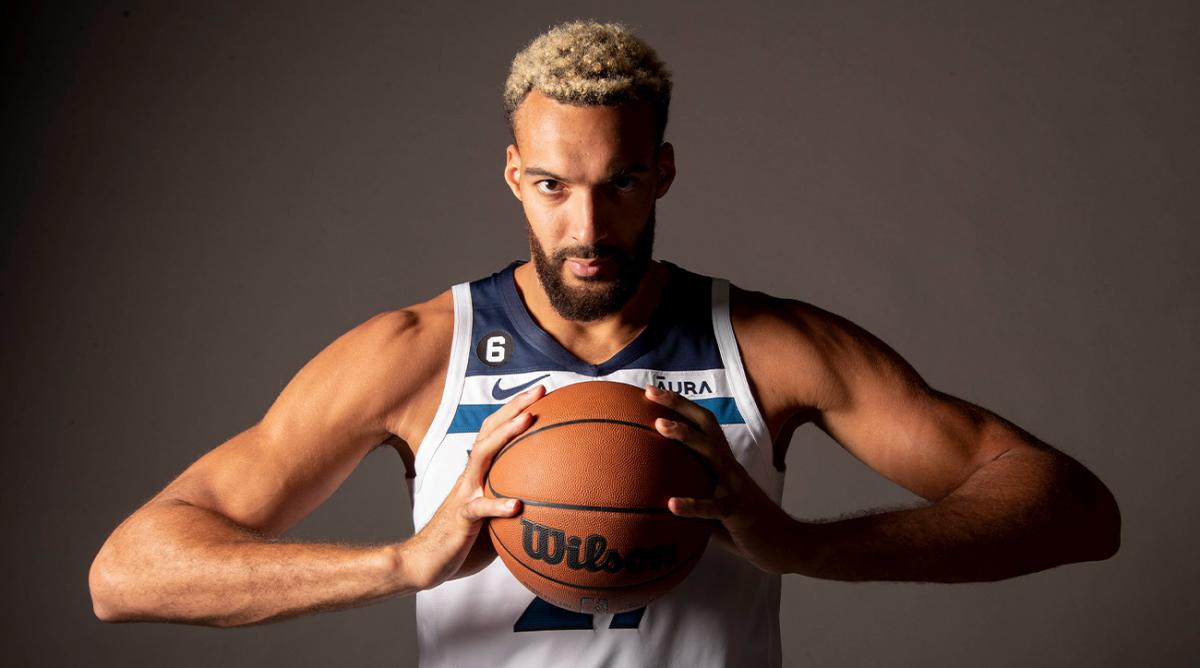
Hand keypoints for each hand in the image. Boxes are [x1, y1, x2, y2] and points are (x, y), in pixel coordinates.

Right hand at [402, 384, 545, 589]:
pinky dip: (497, 506)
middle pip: (490, 432)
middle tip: (540, 390)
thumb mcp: (496, 520)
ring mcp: (465, 495)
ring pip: (482, 457)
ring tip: (527, 422)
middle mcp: (471, 477)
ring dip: (505, 436)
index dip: (515, 410)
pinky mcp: (461, 519)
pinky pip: (479, 509)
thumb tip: (556, 503)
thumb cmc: (463, 541)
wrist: (425, 563)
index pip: (496, 433)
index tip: (542, 393)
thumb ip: (517, 506)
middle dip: (513, 408)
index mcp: (480, 474)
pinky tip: (515, 506)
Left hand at [645, 385, 797, 573]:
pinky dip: (693, 504)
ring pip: (711, 455)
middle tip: (650, 393)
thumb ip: (692, 490)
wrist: (783, 542)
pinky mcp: (737, 511)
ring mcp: (734, 486)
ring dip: (686, 437)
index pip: (702, 424)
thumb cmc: (743, 523)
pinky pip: (713, 507)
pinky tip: (671, 504)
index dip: (680, 405)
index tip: (651, 391)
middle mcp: (729, 467)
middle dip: (679, 407)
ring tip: (659, 427)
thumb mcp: (714, 501)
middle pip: (705, 427)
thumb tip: (653, 491)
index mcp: (723, 461)